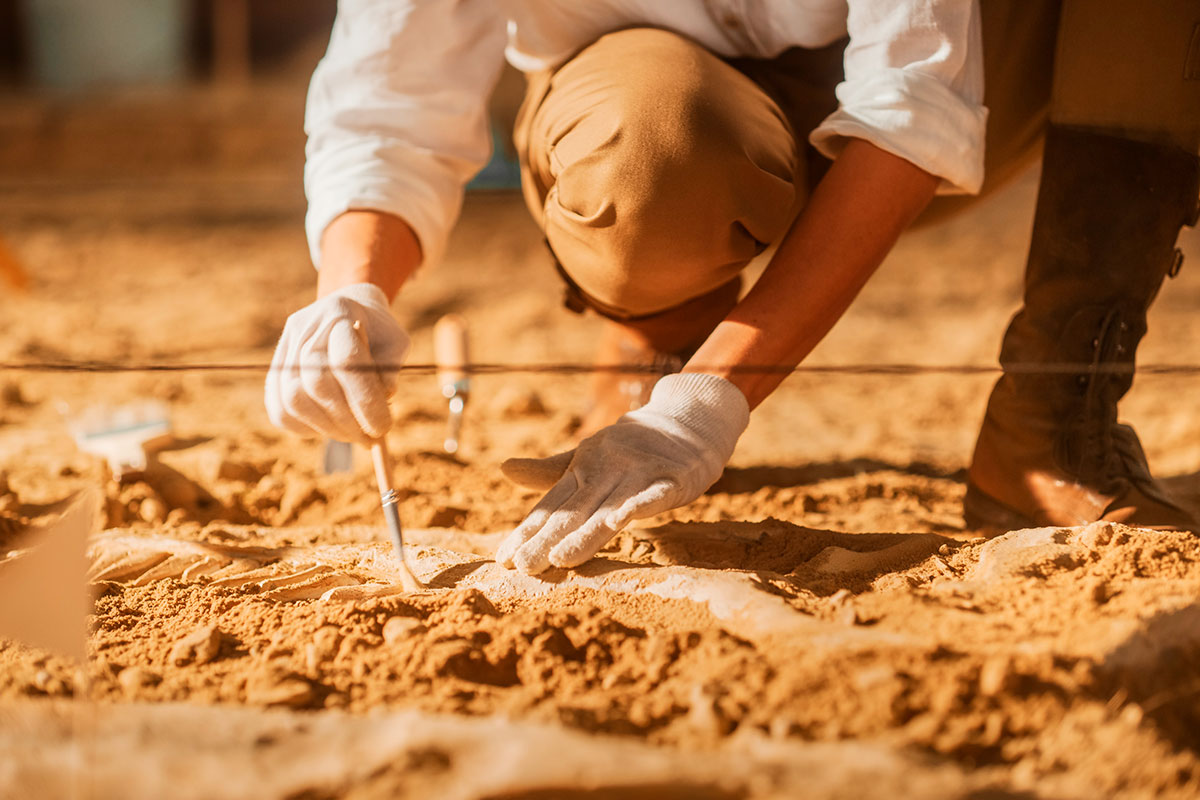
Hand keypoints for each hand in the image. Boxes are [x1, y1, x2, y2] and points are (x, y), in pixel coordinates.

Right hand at [265, 283, 409, 442]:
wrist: (349, 312)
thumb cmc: (378, 332)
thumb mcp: (396, 343)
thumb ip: (390, 370)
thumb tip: (382, 400)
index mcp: (339, 313)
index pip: (346, 362)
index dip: (364, 400)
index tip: (383, 427)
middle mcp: (305, 329)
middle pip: (317, 383)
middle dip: (347, 420)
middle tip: (370, 439)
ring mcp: (285, 349)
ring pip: (294, 400)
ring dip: (327, 428)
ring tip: (354, 435)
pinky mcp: (274, 370)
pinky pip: (280, 410)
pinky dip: (306, 428)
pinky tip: (330, 428)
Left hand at [496, 373, 748, 573]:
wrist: (687, 419)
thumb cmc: (632, 446)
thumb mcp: (588, 457)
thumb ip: (549, 471)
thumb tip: (503, 468)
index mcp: (583, 469)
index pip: (552, 506)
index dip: (528, 532)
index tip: (504, 559)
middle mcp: (605, 470)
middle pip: (574, 512)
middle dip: (548, 540)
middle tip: (523, 567)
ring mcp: (638, 472)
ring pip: (608, 509)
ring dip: (585, 534)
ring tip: (560, 558)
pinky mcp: (671, 477)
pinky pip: (654, 494)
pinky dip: (637, 506)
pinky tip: (619, 522)